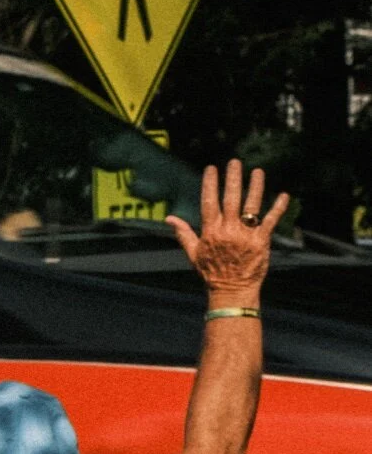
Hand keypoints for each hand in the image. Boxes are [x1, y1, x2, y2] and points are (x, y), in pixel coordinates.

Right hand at [168, 160, 288, 301]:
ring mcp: (246, 235)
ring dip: (255, 187)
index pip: (209, 201)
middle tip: (235, 162)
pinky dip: (278, 208)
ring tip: (257, 172)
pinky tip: (283, 195)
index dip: (210, 183)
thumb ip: (183, 233)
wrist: (232, 290)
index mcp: (211, 231)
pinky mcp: (262, 241)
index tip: (212, 168)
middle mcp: (228, 230)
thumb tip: (169, 218)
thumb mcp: (193, 253)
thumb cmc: (212, 272)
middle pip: (231, 198)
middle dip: (233, 179)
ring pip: (251, 205)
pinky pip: (271, 221)